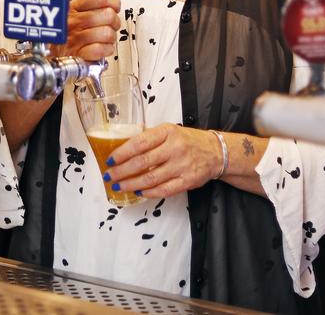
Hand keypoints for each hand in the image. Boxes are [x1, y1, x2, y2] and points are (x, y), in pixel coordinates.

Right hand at [60, 0, 120, 61]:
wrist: (55, 55)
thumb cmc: (70, 31)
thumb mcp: (81, 8)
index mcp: (74, 6)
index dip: (113, 0)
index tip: (114, 6)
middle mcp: (73, 21)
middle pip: (108, 15)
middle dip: (115, 22)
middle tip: (110, 25)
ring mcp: (74, 38)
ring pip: (107, 33)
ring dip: (111, 38)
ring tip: (105, 38)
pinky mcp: (77, 55)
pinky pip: (100, 50)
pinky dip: (106, 50)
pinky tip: (101, 48)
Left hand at [103, 123, 222, 197]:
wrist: (215, 151)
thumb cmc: (188, 140)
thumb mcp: (169, 131)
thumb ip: (150, 138)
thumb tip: (124, 147)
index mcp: (167, 132)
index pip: (140, 142)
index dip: (122, 152)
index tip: (110, 159)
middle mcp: (174, 148)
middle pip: (142, 162)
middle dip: (122, 171)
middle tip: (110, 175)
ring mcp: (181, 165)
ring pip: (151, 178)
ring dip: (131, 184)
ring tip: (119, 186)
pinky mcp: (187, 181)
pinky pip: (164, 190)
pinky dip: (148, 193)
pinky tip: (138, 192)